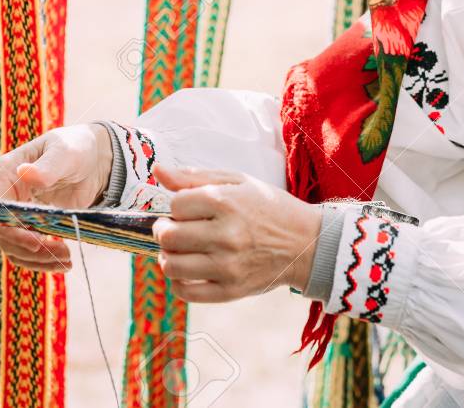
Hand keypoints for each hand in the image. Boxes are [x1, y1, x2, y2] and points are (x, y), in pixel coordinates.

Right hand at [0, 123, 113, 271]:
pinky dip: (44, 260)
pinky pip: (28, 250)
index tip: (36, 241)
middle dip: (30, 247)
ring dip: (38, 258)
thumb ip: (47, 167)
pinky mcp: (31, 226)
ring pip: (14, 246)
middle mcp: (6, 194)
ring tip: (67, 261)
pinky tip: (65, 263)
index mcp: (6, 172)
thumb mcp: (65, 153)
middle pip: (4, 231)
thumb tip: (25, 174)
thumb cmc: (76, 148)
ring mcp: (17, 212)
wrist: (94, 159)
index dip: (11, 228)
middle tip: (61, 252)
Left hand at [152, 164, 321, 302]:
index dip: (175, 206)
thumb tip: (157, 171)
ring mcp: (229, 266)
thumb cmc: (269, 207)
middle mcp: (227, 235)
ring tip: (179, 249)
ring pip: (172, 265)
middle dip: (164, 230)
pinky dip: (178, 283)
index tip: (186, 209)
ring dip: (168, 256)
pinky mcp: (231, 290)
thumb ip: (195, 177)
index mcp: (226, 203)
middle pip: (168, 236)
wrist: (306, 243)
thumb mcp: (238, 181)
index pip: (175, 205)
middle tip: (174, 228)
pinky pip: (186, 292)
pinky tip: (187, 271)